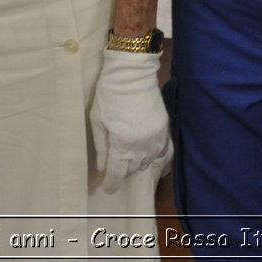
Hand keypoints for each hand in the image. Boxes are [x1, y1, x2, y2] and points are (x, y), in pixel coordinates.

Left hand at [89, 49, 170, 189]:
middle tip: (114, 167)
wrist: (132, 74)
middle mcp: (141, 146)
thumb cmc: (109, 95)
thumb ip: (100, 146)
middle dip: (122, 171)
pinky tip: (151, 159)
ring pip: (148, 162)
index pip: (117, 173)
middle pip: (133, 169)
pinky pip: (164, 152)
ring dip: (137, 164)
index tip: (106, 187)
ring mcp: (156, 139)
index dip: (111, 183)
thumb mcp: (97, 120)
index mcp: (122, 145)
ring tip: (128, 160)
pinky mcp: (164, 129)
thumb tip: (103, 168)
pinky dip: (157, 159)